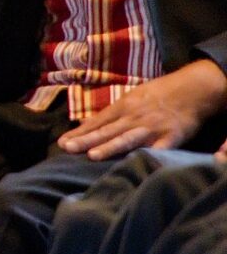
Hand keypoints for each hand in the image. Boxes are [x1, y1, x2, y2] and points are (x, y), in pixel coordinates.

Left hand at [60, 62, 226, 159]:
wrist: (192, 90)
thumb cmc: (158, 94)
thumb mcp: (132, 98)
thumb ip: (113, 114)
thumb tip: (89, 126)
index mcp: (123, 107)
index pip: (97, 122)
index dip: (80, 133)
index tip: (61, 143)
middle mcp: (134, 118)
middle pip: (107, 131)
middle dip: (86, 140)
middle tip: (67, 148)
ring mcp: (152, 128)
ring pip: (127, 139)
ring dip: (110, 147)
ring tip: (93, 155)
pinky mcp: (171, 138)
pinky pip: (158, 149)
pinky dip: (147, 156)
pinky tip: (135, 163)